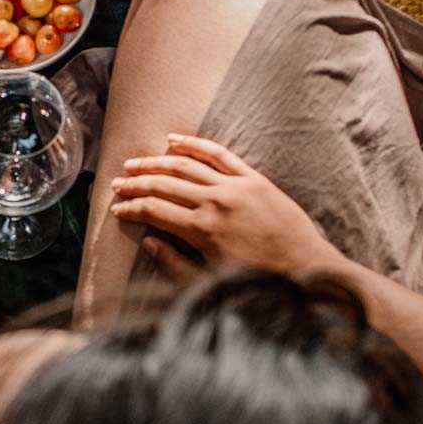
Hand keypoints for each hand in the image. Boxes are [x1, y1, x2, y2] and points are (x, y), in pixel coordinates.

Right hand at [109, 133, 342, 279]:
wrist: (306, 269)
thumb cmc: (258, 282)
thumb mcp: (211, 281)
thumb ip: (174, 262)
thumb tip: (148, 241)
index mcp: (202, 230)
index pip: (154, 210)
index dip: (131, 208)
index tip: (116, 209)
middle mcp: (215, 202)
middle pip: (164, 185)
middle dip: (136, 184)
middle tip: (117, 184)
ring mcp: (235, 186)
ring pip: (186, 165)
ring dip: (156, 162)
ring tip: (135, 163)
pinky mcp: (254, 178)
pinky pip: (219, 154)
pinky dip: (195, 145)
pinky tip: (174, 141)